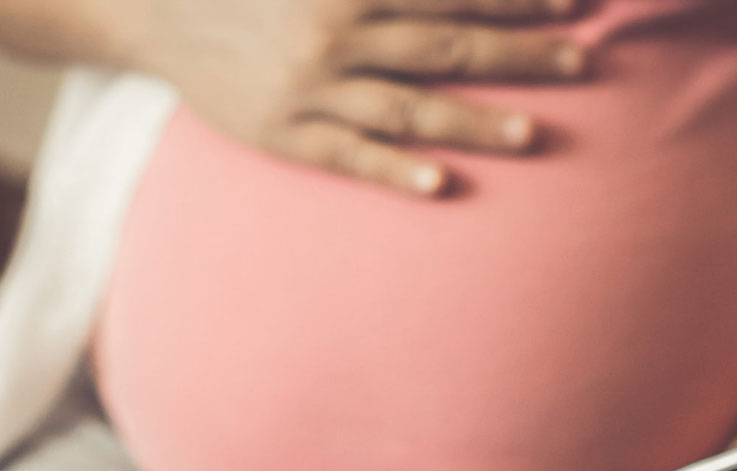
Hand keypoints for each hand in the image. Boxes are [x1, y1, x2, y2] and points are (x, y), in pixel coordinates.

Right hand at [128, 0, 587, 194]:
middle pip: (446, 46)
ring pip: (408, 106)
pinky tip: (440, 187)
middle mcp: (338, 33)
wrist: (153, 8)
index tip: (575, 4)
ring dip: (473, 120)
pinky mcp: (287, 135)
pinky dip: (395, 171)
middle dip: (519, 55)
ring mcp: (312, 89)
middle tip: (584, 64)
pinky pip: (349, 156)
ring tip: (532, 133)